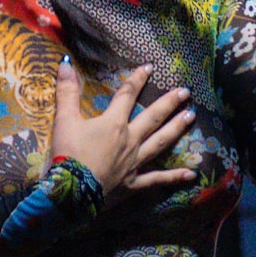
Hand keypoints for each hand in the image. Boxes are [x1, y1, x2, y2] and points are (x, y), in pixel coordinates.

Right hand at [49, 58, 196, 198]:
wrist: (70, 193)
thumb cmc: (67, 154)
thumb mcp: (64, 119)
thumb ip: (67, 91)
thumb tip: (65, 63)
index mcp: (113, 123)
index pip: (127, 95)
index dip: (137, 79)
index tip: (149, 67)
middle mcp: (129, 140)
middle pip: (153, 117)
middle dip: (169, 102)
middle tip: (186, 92)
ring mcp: (134, 162)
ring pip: (160, 142)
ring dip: (176, 129)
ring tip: (192, 117)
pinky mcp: (133, 183)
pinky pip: (156, 179)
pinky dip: (173, 177)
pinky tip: (191, 174)